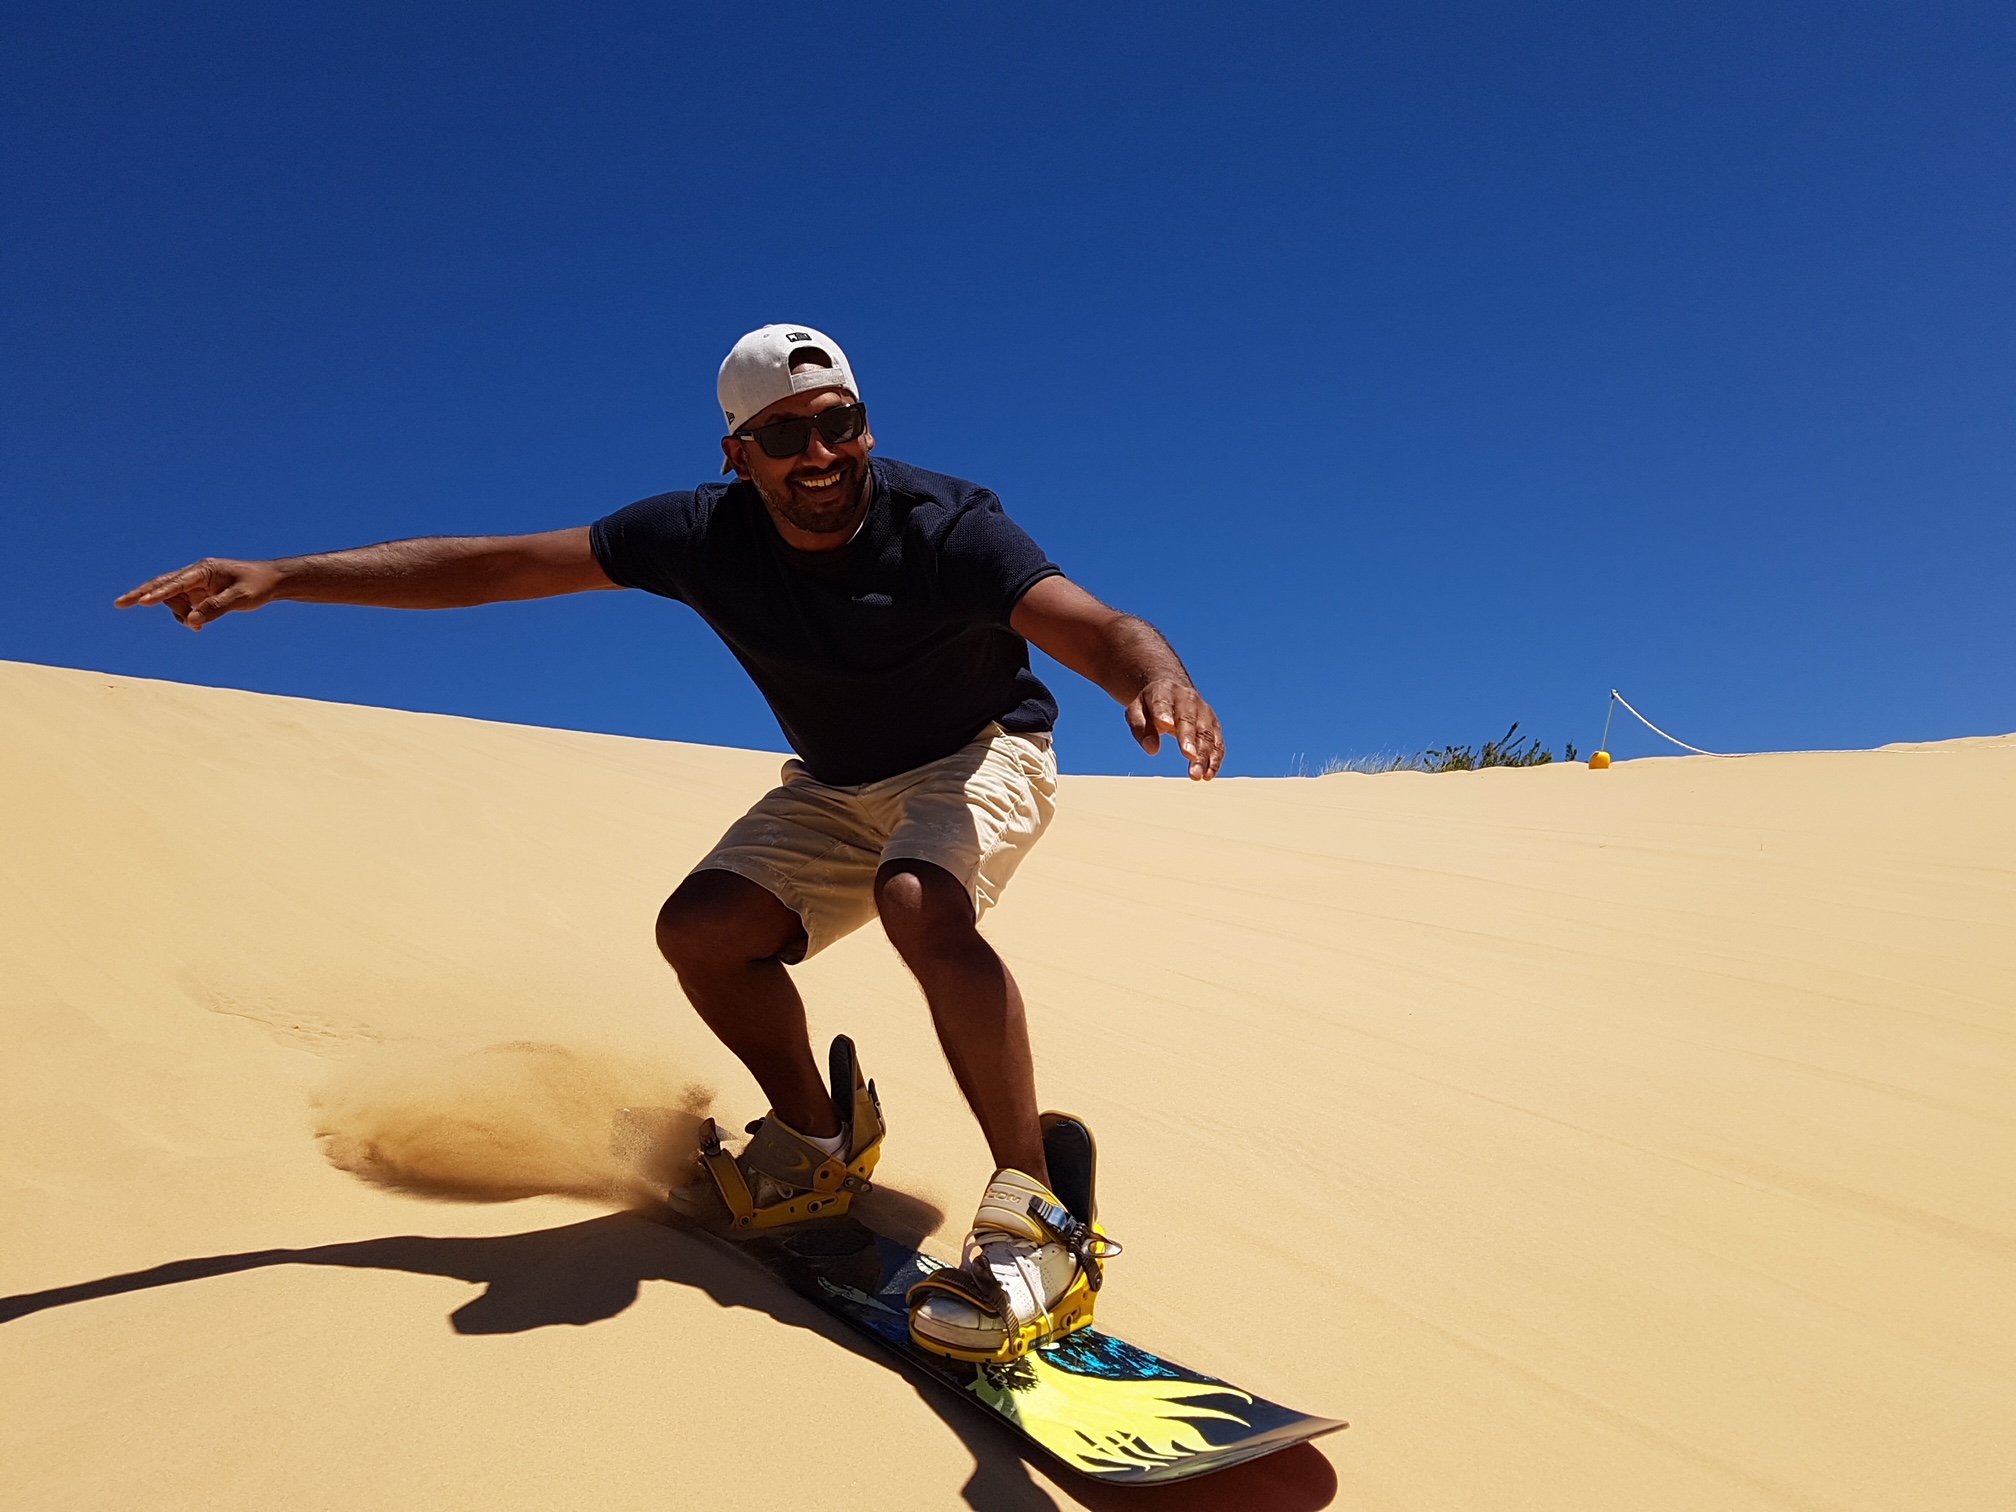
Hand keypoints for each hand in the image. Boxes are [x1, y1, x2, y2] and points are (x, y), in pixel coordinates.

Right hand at [115, 558, 283, 629]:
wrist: (270, 582)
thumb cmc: (257, 586)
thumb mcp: (241, 598)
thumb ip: (216, 608)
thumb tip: (192, 621)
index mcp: (204, 570)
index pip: (177, 583)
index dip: (159, 593)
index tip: (142, 602)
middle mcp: (196, 575)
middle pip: (163, 585)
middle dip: (142, 594)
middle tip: (119, 604)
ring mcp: (196, 584)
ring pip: (173, 600)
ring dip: (178, 614)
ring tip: (197, 627)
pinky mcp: (199, 594)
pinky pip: (183, 606)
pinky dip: (185, 617)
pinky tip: (197, 627)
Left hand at [1124, 678, 1224, 780]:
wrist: (1173, 688)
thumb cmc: (1150, 705)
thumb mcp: (1136, 711)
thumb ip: (1140, 727)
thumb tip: (1152, 750)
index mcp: (1164, 692)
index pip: (1163, 703)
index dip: (1164, 713)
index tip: (1165, 725)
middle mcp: (1187, 699)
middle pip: (1188, 719)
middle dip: (1189, 738)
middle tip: (1189, 757)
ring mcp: (1203, 711)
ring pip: (1206, 733)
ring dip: (1204, 755)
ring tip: (1197, 776)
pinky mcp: (1214, 723)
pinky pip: (1217, 741)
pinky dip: (1215, 758)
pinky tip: (1208, 775)